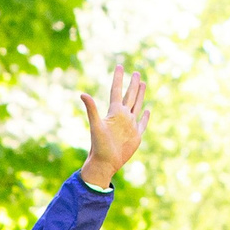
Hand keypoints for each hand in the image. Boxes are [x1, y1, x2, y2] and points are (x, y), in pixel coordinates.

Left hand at [79, 66, 148, 189]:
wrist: (105, 163)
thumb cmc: (99, 146)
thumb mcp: (96, 125)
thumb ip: (91, 109)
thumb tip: (82, 94)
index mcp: (114, 112)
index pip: (117, 91)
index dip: (118, 78)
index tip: (119, 66)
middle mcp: (122, 117)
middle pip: (129, 96)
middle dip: (133, 84)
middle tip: (136, 73)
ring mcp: (130, 125)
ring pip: (137, 106)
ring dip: (140, 95)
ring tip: (142, 84)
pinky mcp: (136, 136)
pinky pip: (142, 123)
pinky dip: (145, 117)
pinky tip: (147, 110)